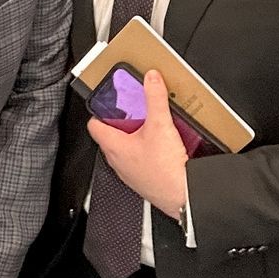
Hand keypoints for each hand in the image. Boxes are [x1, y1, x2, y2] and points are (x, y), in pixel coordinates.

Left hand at [87, 70, 188, 214]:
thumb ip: (155, 98)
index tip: (110, 102)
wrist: (183, 198)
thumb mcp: (160, 125)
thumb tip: (151, 79)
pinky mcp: (144, 180)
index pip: (94, 125)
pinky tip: (164, 145)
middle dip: (124, 120)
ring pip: (127, 148)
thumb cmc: (165, 171)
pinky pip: (140, 160)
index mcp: (113, 146)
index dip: (100, 110)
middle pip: (112, 134)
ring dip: (137, 135)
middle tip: (136, 109)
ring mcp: (130, 173)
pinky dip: (147, 150)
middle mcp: (117, 161)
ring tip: (152, 124)